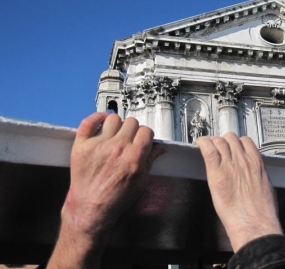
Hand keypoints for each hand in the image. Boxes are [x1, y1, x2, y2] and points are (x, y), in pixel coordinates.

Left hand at [48, 113, 159, 268]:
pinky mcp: (82, 146)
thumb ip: (150, 161)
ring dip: (117, 125)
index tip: (143, 139)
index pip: (146, 131)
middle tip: (129, 138)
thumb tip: (159, 148)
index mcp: (134, 157)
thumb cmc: (115, 200)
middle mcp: (117, 148)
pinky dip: (96, 118)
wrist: (90, 209)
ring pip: (113, 119)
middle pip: (131, 122)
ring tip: (115, 133)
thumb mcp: (141, 182)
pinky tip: (101, 122)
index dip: (146, 136)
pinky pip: (89, 121)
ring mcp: (98, 145)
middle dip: (133, 130)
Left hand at [197, 133, 282, 251]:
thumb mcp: (266, 186)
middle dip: (224, 141)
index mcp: (256, 163)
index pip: (245, 141)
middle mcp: (243, 160)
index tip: (233, 145)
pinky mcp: (216, 173)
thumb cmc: (262, 211)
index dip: (237, 142)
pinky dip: (203, 144)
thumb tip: (255, 174)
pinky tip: (200, 144)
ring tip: (209, 147)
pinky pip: (208, 150)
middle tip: (219, 147)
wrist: (254, 223)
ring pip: (219, 141)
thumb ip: (258, 175)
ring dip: (214, 142)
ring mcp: (229, 165)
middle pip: (231, 138)